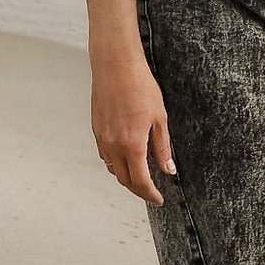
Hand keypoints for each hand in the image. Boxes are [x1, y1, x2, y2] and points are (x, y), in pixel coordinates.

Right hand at [90, 48, 175, 203]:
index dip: (150, 194)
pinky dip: (116, 162)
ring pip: (113, 168)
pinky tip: (126, 156)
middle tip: (152, 192)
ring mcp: (102, 138)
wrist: (115, 66)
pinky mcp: (96, 129)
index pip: (140, 181)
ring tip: (141, 175)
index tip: (158, 199)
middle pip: (124, 180)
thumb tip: (168, 169)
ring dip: (126, 176)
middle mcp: (113, 146)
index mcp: (132, 145)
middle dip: (138, 190)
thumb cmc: (140, 87)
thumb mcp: (159, 118)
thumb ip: (162, 147)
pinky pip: (105, 155)